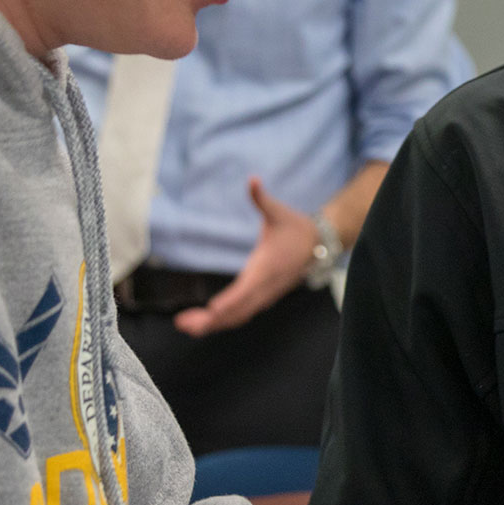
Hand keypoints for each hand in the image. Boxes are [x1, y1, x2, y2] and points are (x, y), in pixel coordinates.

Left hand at [174, 177, 315, 336]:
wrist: (321, 244)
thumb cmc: (296, 228)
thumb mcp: (278, 212)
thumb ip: (261, 198)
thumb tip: (253, 179)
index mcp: (266, 268)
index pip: (245, 291)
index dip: (228, 303)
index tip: (210, 310)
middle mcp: (265, 287)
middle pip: (237, 311)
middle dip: (210, 321)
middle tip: (183, 323)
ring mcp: (266, 295)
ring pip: (239, 316)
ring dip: (214, 324)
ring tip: (186, 325)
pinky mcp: (265, 297)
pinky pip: (243, 314)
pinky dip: (224, 320)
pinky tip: (207, 321)